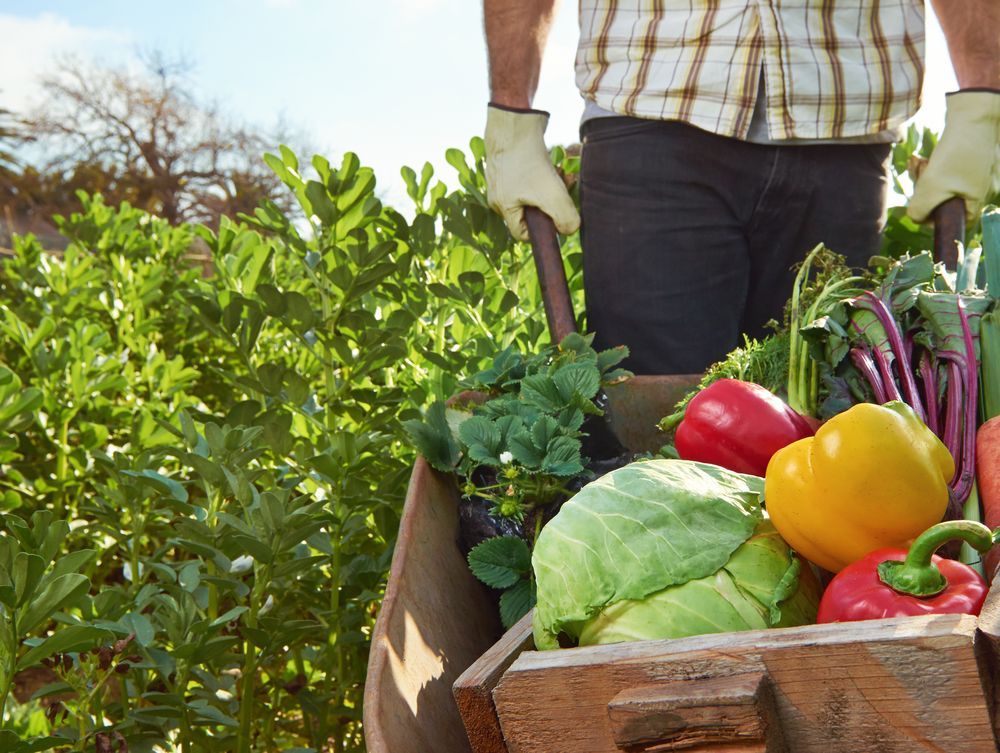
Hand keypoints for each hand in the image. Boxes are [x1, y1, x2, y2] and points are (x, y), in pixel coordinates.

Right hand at [484, 104, 579, 241]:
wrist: (515, 119)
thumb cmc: (528, 159)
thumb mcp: (551, 195)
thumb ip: (565, 218)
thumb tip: (570, 229)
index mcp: (502, 207)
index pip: (522, 233)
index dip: (543, 230)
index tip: (558, 215)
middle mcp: (500, 194)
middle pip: (531, 211)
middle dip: (552, 203)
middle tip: (565, 189)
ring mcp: (505, 177)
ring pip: (535, 192)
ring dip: (553, 186)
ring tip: (562, 174)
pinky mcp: (512, 161)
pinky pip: (532, 176)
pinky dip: (546, 172)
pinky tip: (555, 163)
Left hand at [908, 90, 999, 222]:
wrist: (974, 114)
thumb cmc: (956, 153)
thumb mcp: (931, 188)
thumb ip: (920, 211)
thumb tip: (916, 218)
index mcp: (978, 200)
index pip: (957, 223)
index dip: (934, 219)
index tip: (920, 205)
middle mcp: (982, 188)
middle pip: (946, 201)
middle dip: (925, 190)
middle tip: (917, 173)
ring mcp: (977, 173)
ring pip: (943, 184)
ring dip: (925, 176)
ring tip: (917, 161)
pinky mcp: (970, 159)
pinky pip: (947, 171)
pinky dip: (932, 166)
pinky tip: (920, 158)